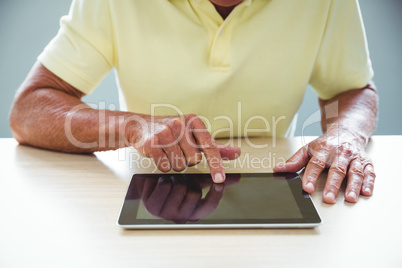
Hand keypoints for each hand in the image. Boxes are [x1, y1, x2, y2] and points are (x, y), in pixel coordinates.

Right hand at [125, 114, 240, 182]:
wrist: (139, 125)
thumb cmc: (171, 131)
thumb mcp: (193, 134)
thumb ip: (214, 146)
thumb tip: (237, 153)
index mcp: (194, 121)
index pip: (209, 146)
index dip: (216, 164)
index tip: (220, 179)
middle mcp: (180, 124)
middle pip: (194, 159)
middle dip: (187, 160)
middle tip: (178, 150)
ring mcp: (165, 133)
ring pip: (180, 165)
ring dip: (175, 164)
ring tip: (168, 151)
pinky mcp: (152, 142)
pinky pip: (165, 167)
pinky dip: (163, 165)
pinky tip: (159, 154)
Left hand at [140, 174, 239, 222]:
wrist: (148, 182)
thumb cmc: (176, 181)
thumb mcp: (196, 179)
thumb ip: (216, 176)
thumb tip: (238, 177)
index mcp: (193, 213)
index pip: (209, 206)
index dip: (216, 195)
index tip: (219, 182)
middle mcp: (181, 217)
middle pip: (194, 193)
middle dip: (189, 180)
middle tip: (181, 178)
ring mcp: (165, 213)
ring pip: (179, 188)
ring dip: (175, 177)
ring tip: (170, 179)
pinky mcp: (151, 206)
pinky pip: (164, 186)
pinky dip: (162, 178)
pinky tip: (159, 181)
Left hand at [274, 128, 374, 203]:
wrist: (347, 130)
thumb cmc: (327, 143)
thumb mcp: (308, 149)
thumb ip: (294, 161)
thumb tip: (278, 169)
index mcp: (324, 149)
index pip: (316, 164)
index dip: (311, 176)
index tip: (307, 188)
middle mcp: (340, 153)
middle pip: (337, 170)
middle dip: (332, 185)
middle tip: (328, 198)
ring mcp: (354, 157)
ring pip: (355, 172)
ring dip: (353, 186)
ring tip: (350, 198)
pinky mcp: (366, 162)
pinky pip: (370, 172)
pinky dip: (369, 183)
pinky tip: (366, 193)